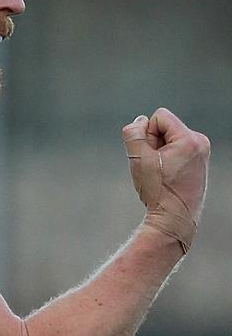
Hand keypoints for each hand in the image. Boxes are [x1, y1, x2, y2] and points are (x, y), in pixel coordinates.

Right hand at [122, 108, 209, 252]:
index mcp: (190, 140)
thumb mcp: (137, 158)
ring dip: (159, 151)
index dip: (147, 134)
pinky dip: (167, 158)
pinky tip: (167, 175)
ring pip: (169, 138)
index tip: (151, 156)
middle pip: (164, 127)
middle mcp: (200, 143)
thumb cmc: (157, 190)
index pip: (159, 117)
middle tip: (155, 167)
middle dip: (154, 142)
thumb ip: (133, 133)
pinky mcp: (198, 161)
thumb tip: (140, 121)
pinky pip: (176, 148)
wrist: (175, 218)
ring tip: (162, 172)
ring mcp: (202, 152)